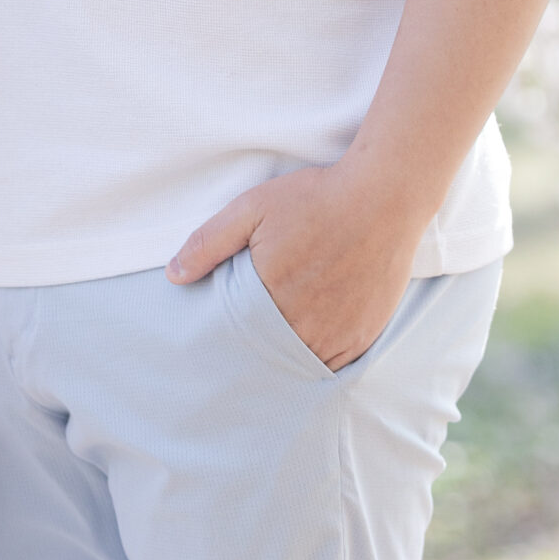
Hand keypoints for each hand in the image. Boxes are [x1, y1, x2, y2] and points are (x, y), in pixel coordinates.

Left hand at [166, 160, 422, 372]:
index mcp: (272, 296)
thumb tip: (174, 275)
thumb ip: (209, 243)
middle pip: (270, 356)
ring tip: (276, 351)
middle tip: (244, 354)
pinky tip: (310, 344)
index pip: (239, 338)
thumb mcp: (252, 208)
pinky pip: (336, 363)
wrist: (385, 195)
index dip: (229, 342)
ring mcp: (341, 333)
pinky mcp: (366, 333)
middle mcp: (306, 323)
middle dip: (256, 354)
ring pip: (303, 364)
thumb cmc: (316, 198)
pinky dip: (321, 358)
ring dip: (288, 359)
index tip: (219, 345)